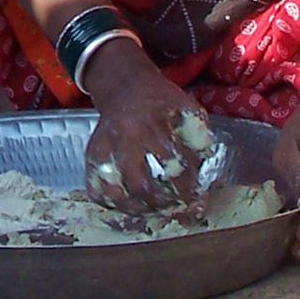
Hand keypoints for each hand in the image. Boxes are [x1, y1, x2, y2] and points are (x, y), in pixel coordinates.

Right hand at [79, 40, 213, 217]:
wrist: (124, 85)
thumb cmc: (159, 100)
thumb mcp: (185, 107)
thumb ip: (198, 137)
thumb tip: (207, 171)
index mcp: (152, 126)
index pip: (172, 167)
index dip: (187, 188)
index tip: (196, 197)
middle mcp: (125, 140)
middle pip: (140, 185)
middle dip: (161, 204)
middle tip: (175, 209)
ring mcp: (105, 149)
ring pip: (115, 192)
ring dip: (136, 209)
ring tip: (153, 213)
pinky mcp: (92, 155)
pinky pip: (95, 188)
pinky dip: (109, 203)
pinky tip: (128, 206)